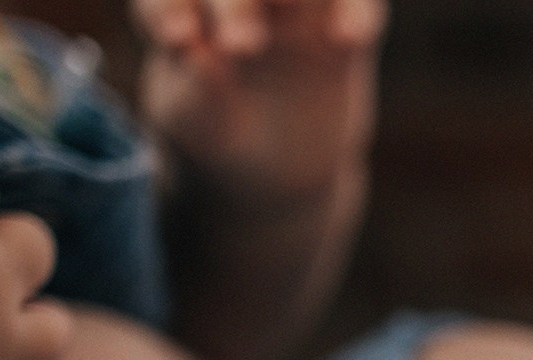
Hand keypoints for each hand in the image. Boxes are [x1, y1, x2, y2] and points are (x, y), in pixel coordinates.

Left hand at [137, 0, 384, 203]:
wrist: (271, 169)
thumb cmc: (216, 135)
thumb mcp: (195, 125)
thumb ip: (194, 91)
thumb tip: (202, 54)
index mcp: (185, 7)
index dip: (174, 6)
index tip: (178, 41)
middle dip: (238, 2)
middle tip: (242, 46)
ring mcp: (295, 9)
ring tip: (295, 3)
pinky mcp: (341, 34)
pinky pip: (357, 6)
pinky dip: (356, 12)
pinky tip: (349, 39)